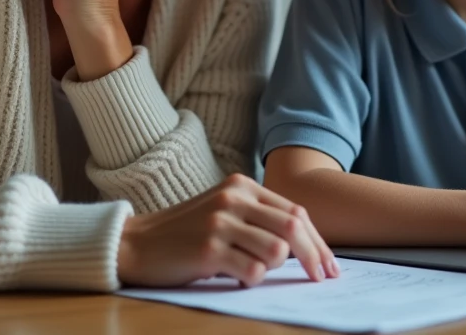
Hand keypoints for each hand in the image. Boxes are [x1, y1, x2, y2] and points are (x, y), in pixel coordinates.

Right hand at [117, 174, 339, 287]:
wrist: (136, 243)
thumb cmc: (185, 233)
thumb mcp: (224, 213)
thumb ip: (258, 218)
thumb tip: (305, 245)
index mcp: (241, 186)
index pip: (296, 211)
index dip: (318, 240)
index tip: (329, 264)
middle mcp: (233, 198)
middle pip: (294, 226)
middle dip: (315, 256)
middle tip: (322, 278)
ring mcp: (221, 222)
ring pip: (277, 249)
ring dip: (274, 267)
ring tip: (251, 269)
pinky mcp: (209, 248)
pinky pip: (252, 269)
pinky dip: (253, 278)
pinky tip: (237, 277)